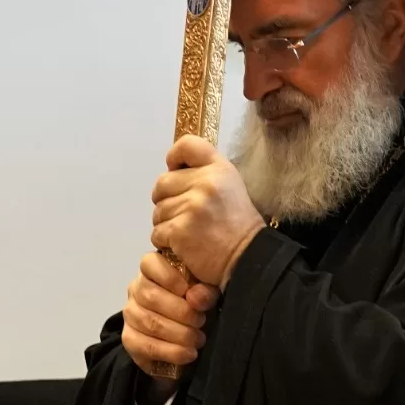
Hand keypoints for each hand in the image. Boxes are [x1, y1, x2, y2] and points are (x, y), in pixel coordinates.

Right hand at [122, 251, 219, 384]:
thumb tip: (196, 297)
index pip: (149, 263)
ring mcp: (131, 313)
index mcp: (153, 269)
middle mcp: (137, 288)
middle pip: (150, 296)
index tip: (189, 291)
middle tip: (201, 321)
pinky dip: (169, 352)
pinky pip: (144, 346)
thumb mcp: (210, 290)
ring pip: (148, 322)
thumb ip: (206, 289)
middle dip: (180, 311)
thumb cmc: (203, 303)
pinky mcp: (130, 338)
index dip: (170, 277)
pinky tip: (188, 354)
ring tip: (199, 340)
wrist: (198, 333)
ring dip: (178, 334)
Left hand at [150, 134, 264, 286]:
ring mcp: (191, 207)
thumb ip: (206, 174)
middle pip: (163, 182)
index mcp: (219, 168)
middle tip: (181, 212)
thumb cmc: (238, 226)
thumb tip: (173, 170)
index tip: (175, 170)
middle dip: (166, 198)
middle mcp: (205, 183)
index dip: (174, 157)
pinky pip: (157, 232)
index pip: (187, 145)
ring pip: (158, 210)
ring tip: (187, 231)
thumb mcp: (231, 187)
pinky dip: (165, 240)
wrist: (247, 258)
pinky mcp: (179, 231)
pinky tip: (183, 244)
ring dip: (166, 222)